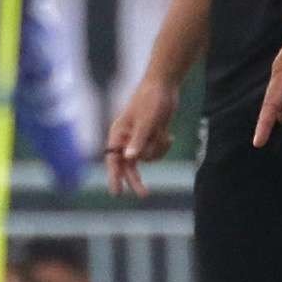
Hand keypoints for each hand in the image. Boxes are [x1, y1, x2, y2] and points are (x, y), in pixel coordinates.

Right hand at [103, 77, 177, 197]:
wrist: (166, 85)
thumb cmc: (151, 100)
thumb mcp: (146, 121)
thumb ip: (138, 140)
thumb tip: (129, 158)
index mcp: (118, 134)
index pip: (113, 160)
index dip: (114, 177)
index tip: (117, 192)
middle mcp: (127, 139)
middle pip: (129, 166)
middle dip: (136, 179)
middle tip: (145, 195)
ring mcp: (140, 139)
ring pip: (148, 158)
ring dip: (158, 150)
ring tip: (163, 134)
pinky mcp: (152, 137)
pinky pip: (157, 151)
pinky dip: (164, 146)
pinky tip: (169, 134)